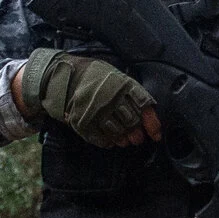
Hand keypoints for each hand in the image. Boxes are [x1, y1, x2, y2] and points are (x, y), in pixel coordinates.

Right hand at [16, 48, 161, 146]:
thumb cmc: (93, 76)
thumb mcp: (115, 76)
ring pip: (118, 132)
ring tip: (124, 140)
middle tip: (137, 137)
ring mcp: (97, 111)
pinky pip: (101, 138)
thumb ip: (131, 91)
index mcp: (122, 84)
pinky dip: (108, 142)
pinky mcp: (84, 122)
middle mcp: (111, 98)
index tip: (155, 134)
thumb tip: (147, 111)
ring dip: (123, 138)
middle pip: (132, 122)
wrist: (63, 76)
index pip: (144, 106)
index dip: (152, 123)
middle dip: (137, 133)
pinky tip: (110, 140)